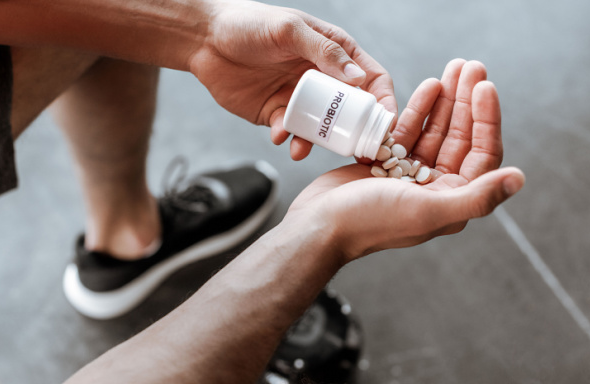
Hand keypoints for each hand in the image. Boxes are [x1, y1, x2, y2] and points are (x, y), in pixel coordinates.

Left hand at [189, 1, 394, 159]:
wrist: (204, 40)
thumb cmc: (249, 24)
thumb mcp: (289, 31)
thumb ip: (324, 52)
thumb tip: (359, 81)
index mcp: (334, 52)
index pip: (371, 79)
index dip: (383, 103)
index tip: (385, 126)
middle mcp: (322, 77)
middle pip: (351, 110)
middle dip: (354, 132)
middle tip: (353, 152)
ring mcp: (300, 98)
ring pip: (321, 127)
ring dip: (317, 141)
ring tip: (302, 147)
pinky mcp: (277, 113)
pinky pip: (290, 132)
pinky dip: (287, 138)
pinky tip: (277, 134)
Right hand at [285, 59, 524, 261]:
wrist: (318, 226)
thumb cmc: (369, 222)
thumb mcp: (426, 211)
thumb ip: (476, 197)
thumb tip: (519, 178)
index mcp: (453, 201)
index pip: (482, 154)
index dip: (487, 119)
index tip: (484, 87)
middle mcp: (436, 188)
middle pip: (461, 137)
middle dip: (466, 101)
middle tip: (471, 66)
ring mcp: (409, 175)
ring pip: (436, 130)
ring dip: (445, 100)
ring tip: (451, 69)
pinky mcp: (385, 164)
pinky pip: (408, 132)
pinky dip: (417, 110)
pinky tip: (427, 87)